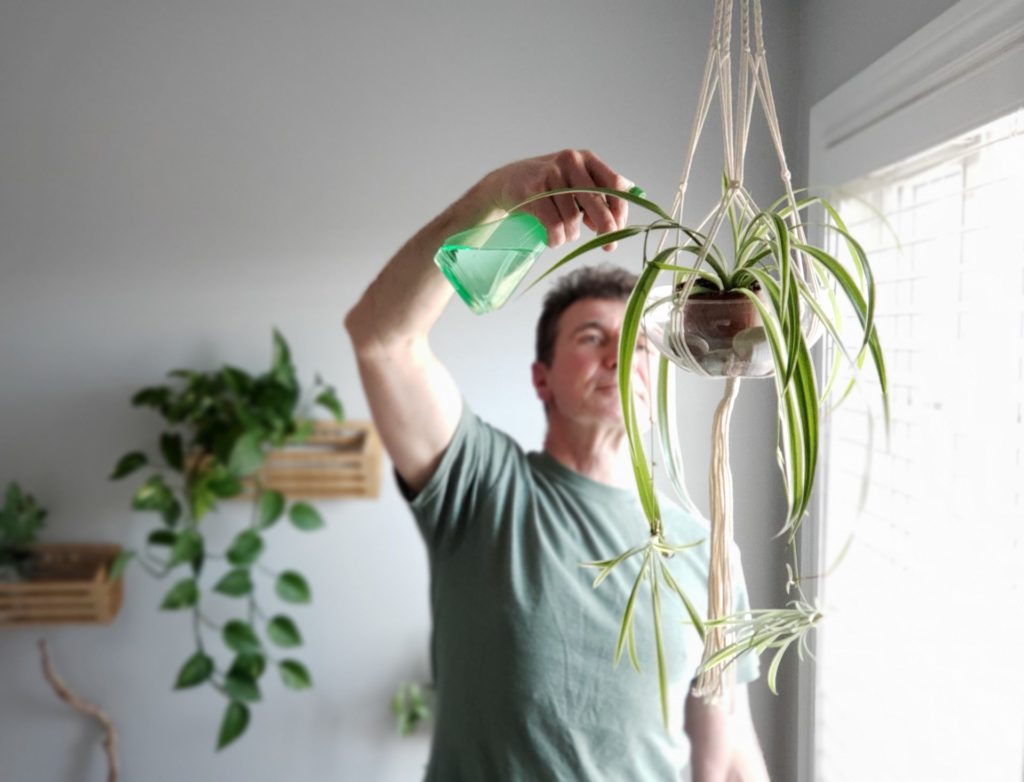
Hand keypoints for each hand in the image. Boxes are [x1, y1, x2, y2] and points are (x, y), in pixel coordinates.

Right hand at [479, 149, 633, 250]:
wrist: (507, 182)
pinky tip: (553, 239)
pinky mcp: (533, 191)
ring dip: (570, 235)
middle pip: (597, 201)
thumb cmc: (548, 187)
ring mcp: (551, 175)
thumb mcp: (575, 183)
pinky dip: (556, 239)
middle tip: (608, 246)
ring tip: (563, 235)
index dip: (620, 210)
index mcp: (586, 159)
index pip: (615, 184)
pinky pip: (554, 225)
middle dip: (606, 228)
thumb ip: (598, 197)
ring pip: (572, 218)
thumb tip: (618, 220)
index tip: (619, 229)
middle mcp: (571, 162)